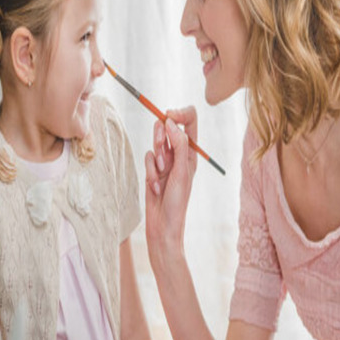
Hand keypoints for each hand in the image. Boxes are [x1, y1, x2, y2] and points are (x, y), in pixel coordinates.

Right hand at [144, 106, 197, 259]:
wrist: (163, 226)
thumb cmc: (178, 203)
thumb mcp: (182, 172)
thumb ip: (178, 145)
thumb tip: (171, 122)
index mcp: (192, 152)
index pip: (189, 121)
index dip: (179, 113)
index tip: (168, 114)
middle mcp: (179, 154)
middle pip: (168, 128)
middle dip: (161, 136)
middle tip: (162, 149)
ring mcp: (165, 162)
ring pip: (156, 142)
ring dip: (156, 157)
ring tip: (161, 173)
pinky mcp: (152, 170)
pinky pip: (147, 158)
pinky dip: (149, 171)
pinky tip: (155, 187)